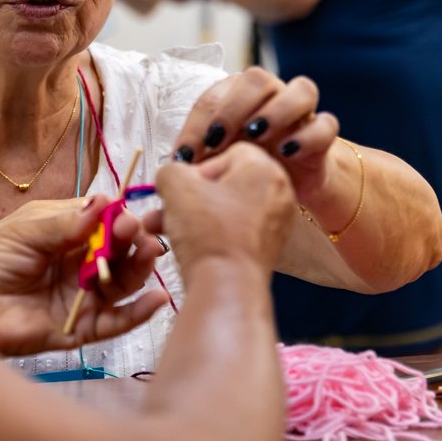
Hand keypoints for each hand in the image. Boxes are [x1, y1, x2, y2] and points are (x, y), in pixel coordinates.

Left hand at [0, 197, 166, 356]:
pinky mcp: (81, 328)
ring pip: (123, 284)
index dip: (122, 218)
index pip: (106, 223)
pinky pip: (115, 322)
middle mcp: (81, 264)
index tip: (133, 214)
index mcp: (69, 235)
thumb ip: (67, 223)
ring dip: (140, 269)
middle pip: (120, 253)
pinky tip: (156, 299)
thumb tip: (106, 201)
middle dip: (133, 241)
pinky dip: (138, 312)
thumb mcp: (27, 231)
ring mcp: (83, 296)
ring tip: (149, 253)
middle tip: (140, 232)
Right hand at [145, 143, 294, 279]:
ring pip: (224, 209)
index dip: (196, 170)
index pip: (225, 154)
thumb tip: (170, 176)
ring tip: (162, 229)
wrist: (226, 286)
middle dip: (188, 197)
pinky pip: (232, 231)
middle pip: (224, 183)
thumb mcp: (176, 186)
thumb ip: (170, 170)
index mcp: (266, 168)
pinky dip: (209, 234)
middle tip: (167, 208)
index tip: (180, 187)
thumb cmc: (211, 234)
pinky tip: (184, 245)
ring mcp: (275, 223)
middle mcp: (278, 193)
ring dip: (191, 216)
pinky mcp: (266, 248)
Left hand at [169, 67, 339, 200]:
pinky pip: (326, 123)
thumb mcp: (212, 180)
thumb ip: (185, 190)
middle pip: (256, 79)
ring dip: (276, 110)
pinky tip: (288, 152)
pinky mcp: (324, 134)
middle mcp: (269, 96)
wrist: (289, 186)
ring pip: (300, 89)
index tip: (184, 158)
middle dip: (232, 108)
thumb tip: (150, 216)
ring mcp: (301, 112)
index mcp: (234, 98)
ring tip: (256, 139)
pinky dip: (309, 134)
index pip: (211, 98)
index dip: (196, 125)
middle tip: (217, 141)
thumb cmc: (241, 175)